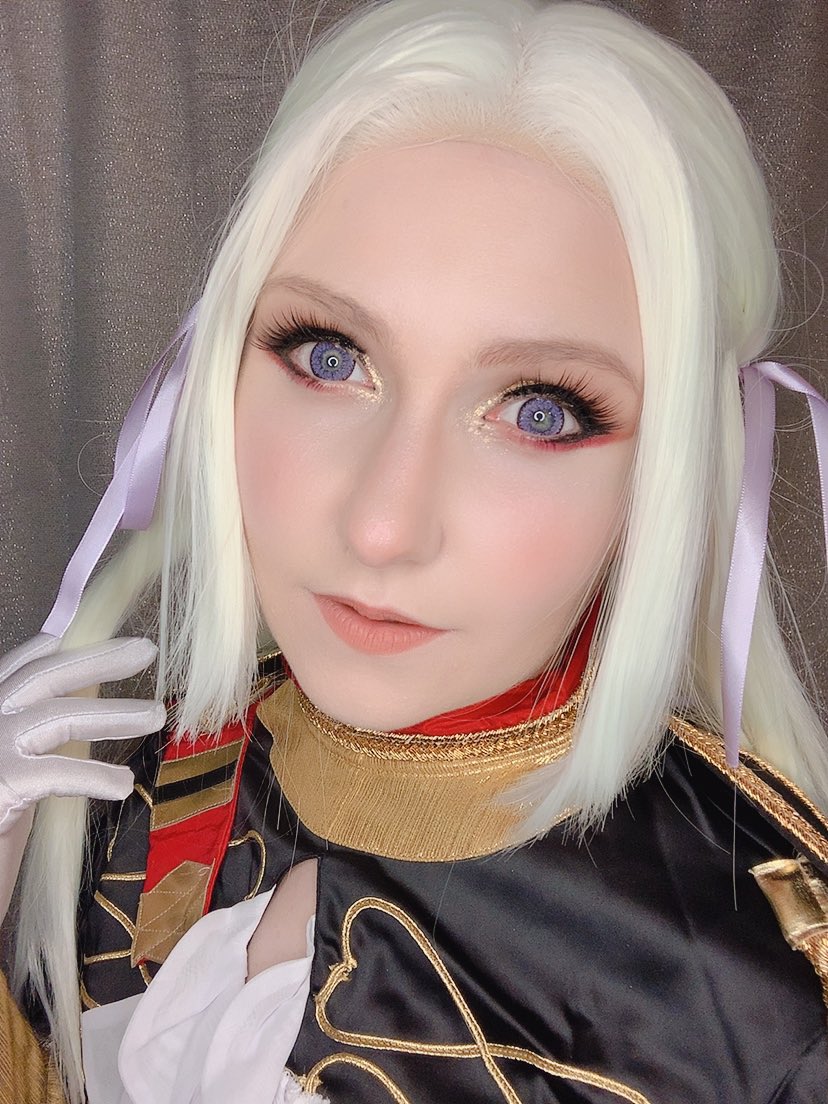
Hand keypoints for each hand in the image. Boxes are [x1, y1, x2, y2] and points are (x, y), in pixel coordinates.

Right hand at [0, 633, 165, 832]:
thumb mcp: (10, 781)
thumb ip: (33, 748)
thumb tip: (78, 717)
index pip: (12, 672)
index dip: (45, 650)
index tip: (74, 636)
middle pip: (39, 679)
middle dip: (96, 659)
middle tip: (146, 649)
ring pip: (55, 718)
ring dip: (113, 714)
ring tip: (156, 716)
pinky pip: (53, 773)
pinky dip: (93, 776)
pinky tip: (122, 784)